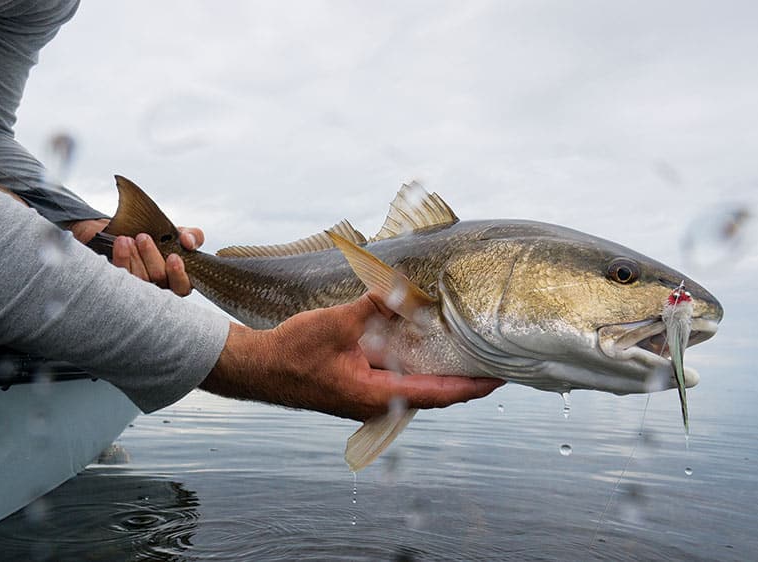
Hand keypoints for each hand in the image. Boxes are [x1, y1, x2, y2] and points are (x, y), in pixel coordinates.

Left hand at [68, 219, 202, 296]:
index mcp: (179, 282)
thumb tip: (188, 241)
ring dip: (135, 256)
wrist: (137, 238)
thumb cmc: (164, 243)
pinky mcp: (123, 286)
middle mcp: (161, 290)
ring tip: (129, 239)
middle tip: (143, 237)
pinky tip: (122, 244)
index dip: (178, 274)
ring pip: (139, 278)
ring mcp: (141, 291)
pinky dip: (122, 258)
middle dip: (151, 256)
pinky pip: (121, 277)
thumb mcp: (182, 237)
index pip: (182, 286)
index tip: (174, 257)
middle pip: (158, 279)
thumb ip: (193, 237)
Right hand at [202, 295, 504, 420]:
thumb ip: (372, 307)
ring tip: (467, 355)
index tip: (500, 377)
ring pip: (416, 389)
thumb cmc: (291, 354)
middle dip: (464, 380)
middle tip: (493, 361)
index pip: (438, 394)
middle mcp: (376, 404)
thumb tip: (402, 288)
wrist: (256, 370)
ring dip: (441, 374)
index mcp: (376, 395)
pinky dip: (416, 366)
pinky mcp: (358, 389)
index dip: (472, 386)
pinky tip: (423, 347)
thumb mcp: (336, 324)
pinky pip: (397, 381)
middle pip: (433, 395)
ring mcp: (367, 399)